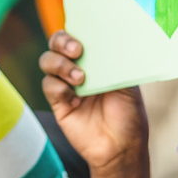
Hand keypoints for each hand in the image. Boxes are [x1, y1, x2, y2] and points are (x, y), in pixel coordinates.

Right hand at [40, 32, 148, 173]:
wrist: (121, 148)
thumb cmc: (129, 115)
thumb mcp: (129, 84)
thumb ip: (115, 63)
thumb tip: (109, 40)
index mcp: (96, 60)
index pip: (78, 35)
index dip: (74, 30)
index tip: (82, 35)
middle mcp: (78, 68)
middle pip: (56, 43)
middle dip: (61, 42)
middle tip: (77, 50)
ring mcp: (66, 85)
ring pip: (47, 61)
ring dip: (60, 65)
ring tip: (80, 78)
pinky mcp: (58, 103)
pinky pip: (49, 86)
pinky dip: (59, 87)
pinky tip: (75, 98)